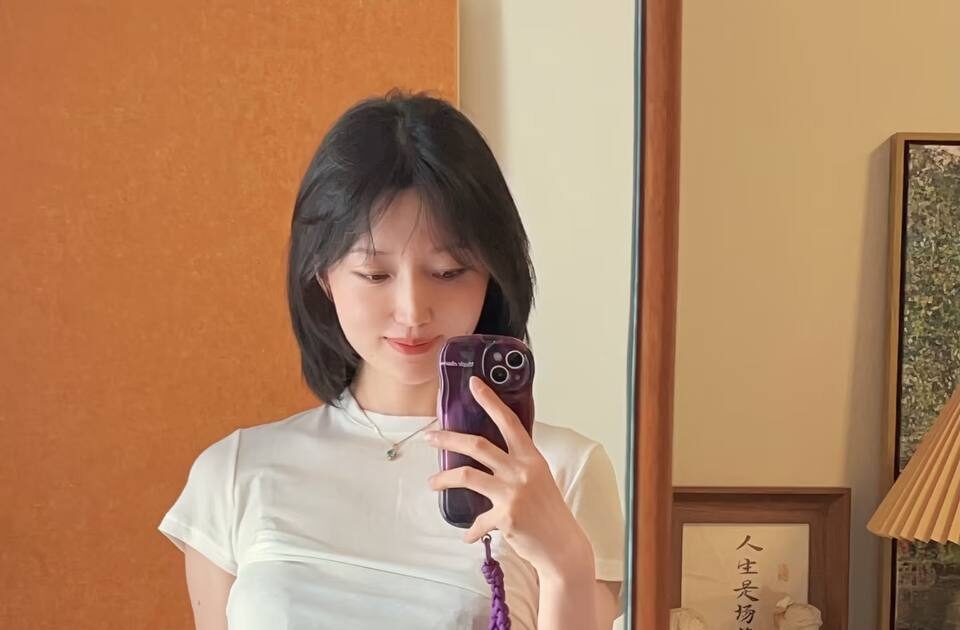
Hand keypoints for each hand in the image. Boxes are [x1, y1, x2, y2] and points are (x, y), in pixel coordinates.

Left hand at [425, 376, 593, 577]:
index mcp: (530, 457)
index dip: (491, 401)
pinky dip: (470, 530)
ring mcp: (513, 492)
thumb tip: (489, 455)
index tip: (475, 385)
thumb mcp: (538, 478)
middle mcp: (521, 470)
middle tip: (430, 437)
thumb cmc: (549, 511)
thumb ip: (517, 463)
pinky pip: (477, 521)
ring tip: (433, 483)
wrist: (562, 545)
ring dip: (443, 479)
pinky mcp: (505, 516)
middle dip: (448, 438)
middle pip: (477, 444)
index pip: (509, 422)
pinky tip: (468, 535)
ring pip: (466, 475)